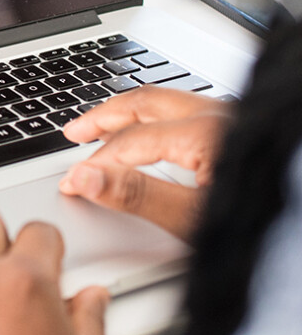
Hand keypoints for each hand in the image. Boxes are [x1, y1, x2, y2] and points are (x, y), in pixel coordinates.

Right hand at [59, 86, 231, 240]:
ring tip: (104, 129)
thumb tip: (86, 177)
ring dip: (130, 114)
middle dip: (104, 117)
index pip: (132, 141)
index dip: (96, 162)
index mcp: (207, 132)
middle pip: (147, 102)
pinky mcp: (243, 131)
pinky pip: (188, 112)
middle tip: (74, 132)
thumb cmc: (262, 232)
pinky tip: (150, 135)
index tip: (72, 181)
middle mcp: (221, 115)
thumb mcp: (193, 219)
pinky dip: (156, 119)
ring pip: (168, 102)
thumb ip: (137, 195)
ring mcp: (235, 119)